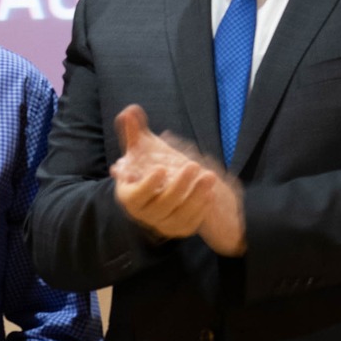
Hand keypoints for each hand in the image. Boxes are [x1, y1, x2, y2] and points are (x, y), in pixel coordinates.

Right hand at [111, 105, 245, 254]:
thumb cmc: (146, 169)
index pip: (135, 195)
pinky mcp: (179, 229)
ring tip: (209, 177)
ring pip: (179, 215)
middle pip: (162, 205)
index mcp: (130, 196)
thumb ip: (134, 133)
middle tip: (193, 166)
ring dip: (195, 197)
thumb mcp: (140, 152)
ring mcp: (163, 224)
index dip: (148, 185)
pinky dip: (200, 209)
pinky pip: (191, 222)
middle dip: (179, 186)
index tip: (161, 169)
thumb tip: (130, 111)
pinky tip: (210, 193)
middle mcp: (145, 214)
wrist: (156, 196)